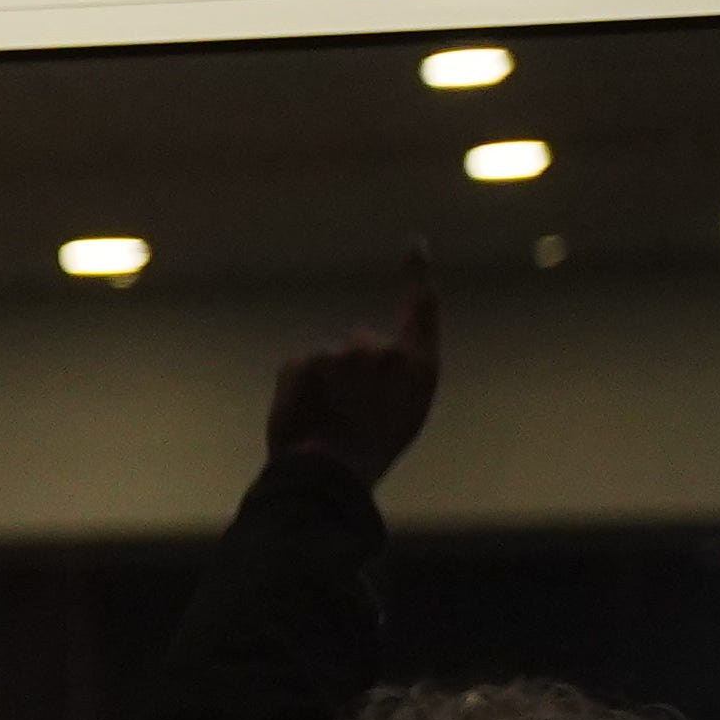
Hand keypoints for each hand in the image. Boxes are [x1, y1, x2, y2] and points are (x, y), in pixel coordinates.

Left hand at [264, 255, 442, 486]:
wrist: (330, 473)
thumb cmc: (372, 448)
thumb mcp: (407, 409)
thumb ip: (401, 371)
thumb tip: (383, 349)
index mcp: (419, 365)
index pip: (422, 308)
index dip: (417, 275)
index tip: (415, 246)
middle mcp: (385, 352)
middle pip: (360, 341)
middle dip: (350, 368)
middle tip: (348, 409)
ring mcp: (344, 354)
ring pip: (328, 358)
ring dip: (324, 381)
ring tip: (327, 416)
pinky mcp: (307, 360)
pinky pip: (300, 367)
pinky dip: (297, 387)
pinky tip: (306, 413)